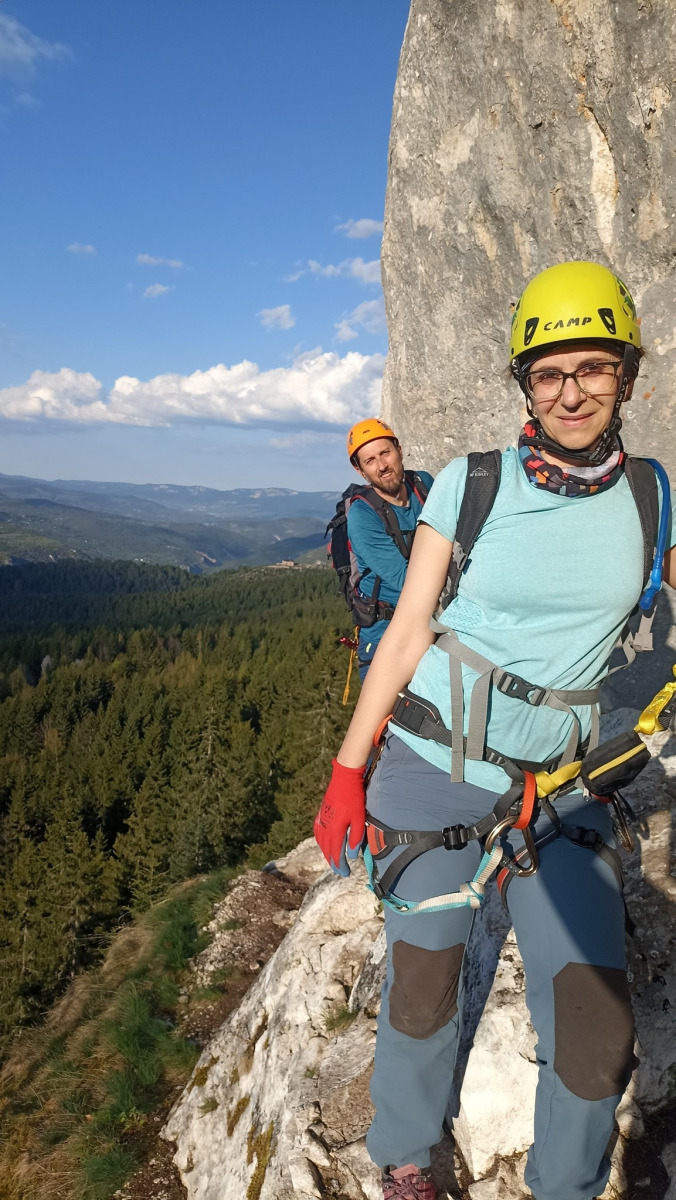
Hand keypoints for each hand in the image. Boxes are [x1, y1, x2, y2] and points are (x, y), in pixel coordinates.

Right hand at [314, 758, 366, 876]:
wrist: (344, 779)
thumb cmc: (354, 798)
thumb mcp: (359, 819)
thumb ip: (356, 838)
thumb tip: (351, 855)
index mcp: (335, 830)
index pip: (336, 853)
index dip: (340, 865)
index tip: (346, 873)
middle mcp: (325, 828)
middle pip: (327, 850)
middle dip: (333, 862)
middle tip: (340, 871)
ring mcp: (321, 821)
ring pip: (321, 843)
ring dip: (326, 854)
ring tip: (332, 860)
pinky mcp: (321, 814)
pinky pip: (317, 833)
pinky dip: (320, 842)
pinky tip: (323, 843)